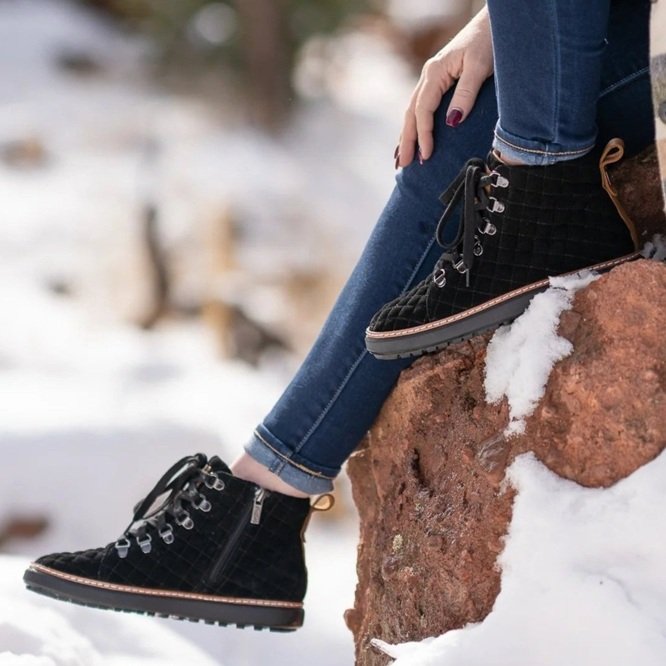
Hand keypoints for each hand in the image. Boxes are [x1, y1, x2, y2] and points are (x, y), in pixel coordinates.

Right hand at [397, 7, 493, 166]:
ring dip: (406, 136)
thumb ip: (466, 93)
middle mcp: (429, 76)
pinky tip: (411, 137)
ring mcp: (431, 78)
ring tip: (401, 158)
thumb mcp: (480, 66)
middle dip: (406, 141)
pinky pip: (420, 107)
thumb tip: (452, 122)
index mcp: (435, 73)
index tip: (426, 156)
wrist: (495, 22)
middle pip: (411, 114)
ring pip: (412, 111)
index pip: (423, 110)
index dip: (423, 135)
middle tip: (402, 166)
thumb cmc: (490, 41)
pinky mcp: (439, 81)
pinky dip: (414, 125)